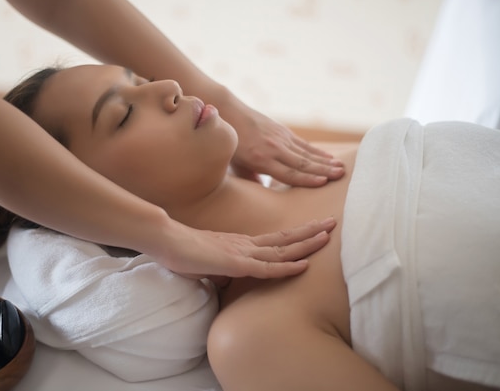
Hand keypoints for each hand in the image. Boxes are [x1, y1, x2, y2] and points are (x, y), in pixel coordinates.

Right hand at [157, 217, 336, 281]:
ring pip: (281, 250)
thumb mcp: (210, 260)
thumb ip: (224, 266)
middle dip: (311, 231)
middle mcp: (246, 245)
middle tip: (333, 222)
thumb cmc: (183, 251)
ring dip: (306, 244)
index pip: (276, 238)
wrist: (166, 240)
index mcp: (242, 243)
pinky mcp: (235, 263)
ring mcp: (242, 253)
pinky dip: (286, 268)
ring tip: (328, 236)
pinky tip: (303, 265)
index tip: (316, 229)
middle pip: (285, 238)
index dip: (298, 234)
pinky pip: (266, 268)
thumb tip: (230, 277)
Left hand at [231, 108, 344, 186]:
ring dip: (325, 161)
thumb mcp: (236, 166)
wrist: (230, 114)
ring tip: (341, 168)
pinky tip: (329, 157)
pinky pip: (303, 144)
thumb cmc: (231, 145)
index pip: (287, 173)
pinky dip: (317, 152)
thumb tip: (264, 194)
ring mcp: (280, 138)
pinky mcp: (283, 132)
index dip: (306, 178)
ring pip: (306, 153)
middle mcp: (273, 149)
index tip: (323, 182)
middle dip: (323, 170)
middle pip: (302, 162)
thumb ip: (252, 180)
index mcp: (260, 159)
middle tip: (341, 176)